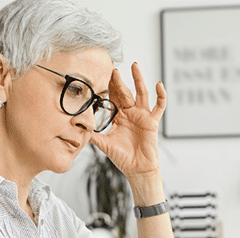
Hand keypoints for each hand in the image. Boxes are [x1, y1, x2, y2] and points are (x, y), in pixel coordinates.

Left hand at [88, 62, 165, 179]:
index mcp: (119, 117)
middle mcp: (130, 113)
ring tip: (134, 66)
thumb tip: (78, 129)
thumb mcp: (104, 144)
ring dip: (138, 79)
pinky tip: (159, 84)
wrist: (137, 169)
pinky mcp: (152, 121)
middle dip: (119, 80)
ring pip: (141, 93)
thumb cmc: (123, 158)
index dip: (108, 87)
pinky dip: (161, 96)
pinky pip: (159, 106)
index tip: (101, 74)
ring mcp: (142, 116)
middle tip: (113, 68)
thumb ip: (93, 135)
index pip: (113, 98)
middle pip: (125, 92)